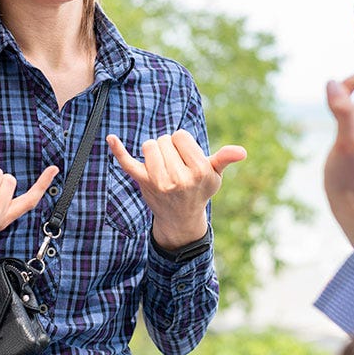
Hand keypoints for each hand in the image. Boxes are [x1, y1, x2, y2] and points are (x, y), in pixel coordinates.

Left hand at [107, 130, 245, 248]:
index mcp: (197, 171)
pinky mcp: (142, 183)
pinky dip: (118, 150)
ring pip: (149, 146)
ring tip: (164, 165)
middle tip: (176, 165)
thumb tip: (242, 152)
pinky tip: (111, 138)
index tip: (187, 157)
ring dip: (155, 150)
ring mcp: (158, 181)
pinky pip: (127, 162)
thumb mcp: (215, 175)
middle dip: (169, 147)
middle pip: (164, 139)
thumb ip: (225, 159)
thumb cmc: (199, 189)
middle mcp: (177, 178)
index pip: (181, 136)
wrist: (180, 218)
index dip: (183, 143)